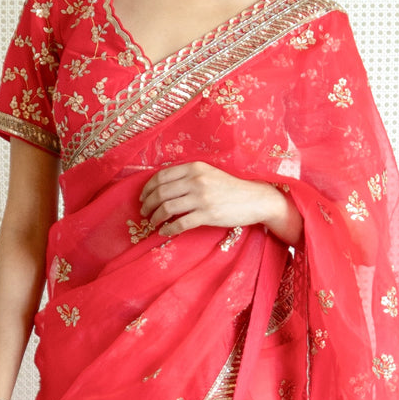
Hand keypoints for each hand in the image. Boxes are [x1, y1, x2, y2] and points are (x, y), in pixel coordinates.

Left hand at [138, 161, 298, 243]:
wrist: (255, 199)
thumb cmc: (230, 188)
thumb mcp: (208, 174)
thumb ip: (188, 177)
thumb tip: (162, 188)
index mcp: (194, 167)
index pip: (161, 177)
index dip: (147, 189)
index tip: (143, 198)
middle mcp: (196, 180)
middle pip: (160, 193)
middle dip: (147, 204)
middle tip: (144, 213)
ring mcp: (202, 198)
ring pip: (167, 208)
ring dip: (155, 217)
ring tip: (153, 223)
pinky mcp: (208, 215)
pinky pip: (180, 224)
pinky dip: (168, 229)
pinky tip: (164, 232)